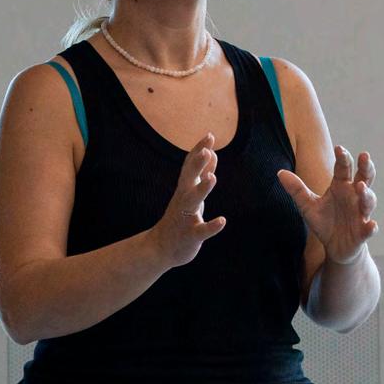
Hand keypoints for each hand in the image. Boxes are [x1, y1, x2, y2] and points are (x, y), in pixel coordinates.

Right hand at [153, 132, 224, 268]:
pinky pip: (201, 231)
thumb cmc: (181, 217)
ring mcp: (186, 217)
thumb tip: (212, 153)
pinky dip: (211, 226)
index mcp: (185, 189)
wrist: (161, 248)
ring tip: (213, 178)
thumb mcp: (191, 193)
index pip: (190, 166)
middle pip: (189, 179)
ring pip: (193, 202)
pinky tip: (222, 221)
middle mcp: (183, 200)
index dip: (199, 150)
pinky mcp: (191, 236)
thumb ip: (202, 173)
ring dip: (202, 189)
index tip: (209, 135)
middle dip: (197, 165)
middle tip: (207, 150)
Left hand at [277, 146, 378, 263]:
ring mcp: (361, 213)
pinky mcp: (363, 232)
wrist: (336, 247)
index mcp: (341, 187)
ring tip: (361, 187)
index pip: (344, 168)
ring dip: (367, 194)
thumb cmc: (325, 222)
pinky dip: (371, 227)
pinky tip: (371, 226)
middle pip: (365, 177)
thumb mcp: (308, 206)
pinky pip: (369, 228)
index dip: (343, 158)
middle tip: (364, 156)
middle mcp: (354, 196)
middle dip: (366, 167)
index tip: (339, 148)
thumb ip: (297, 190)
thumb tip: (280, 172)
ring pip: (368, 201)